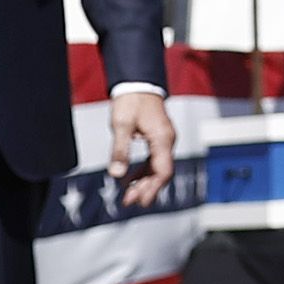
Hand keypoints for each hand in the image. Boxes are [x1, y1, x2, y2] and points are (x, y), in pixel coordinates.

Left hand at [108, 84, 174, 206]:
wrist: (137, 83)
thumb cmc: (131, 100)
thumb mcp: (121, 125)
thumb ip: (119, 150)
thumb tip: (116, 174)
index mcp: (162, 138)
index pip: (163, 170)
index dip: (152, 188)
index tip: (139, 201)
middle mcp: (167, 140)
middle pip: (162, 172)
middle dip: (146, 189)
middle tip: (128, 201)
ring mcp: (164, 140)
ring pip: (158, 168)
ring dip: (144, 182)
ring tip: (128, 194)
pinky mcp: (157, 138)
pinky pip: (154, 160)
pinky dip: (143, 172)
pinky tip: (130, 178)